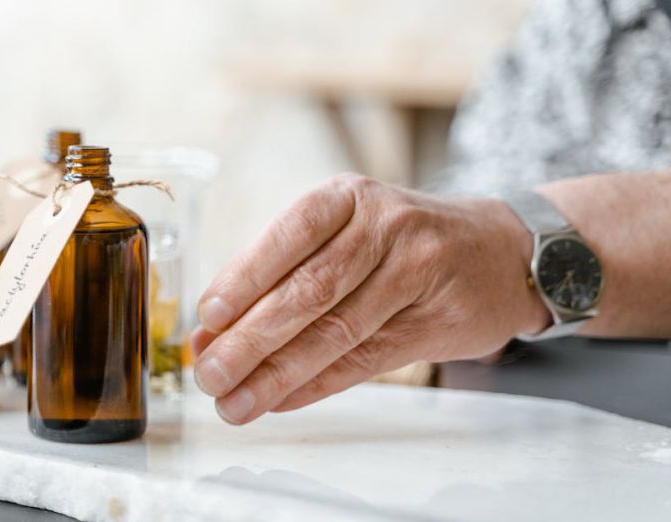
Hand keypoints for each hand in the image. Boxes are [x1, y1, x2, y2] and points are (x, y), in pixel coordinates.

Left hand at [192, 174, 549, 423]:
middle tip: (209, 374)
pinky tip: (281, 400)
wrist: (500, 252)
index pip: (289, 235)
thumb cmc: (399, 241)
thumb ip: (280, 276)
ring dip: (278, 373)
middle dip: (252, 339)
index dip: (245, 277)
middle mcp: (385, 227)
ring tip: (235, 401)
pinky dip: (317, 385)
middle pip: (310, 290)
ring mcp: (418, 273)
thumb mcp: (344, 233)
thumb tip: (211, 331)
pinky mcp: (439, 321)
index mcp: (348, 198)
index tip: (208, 317)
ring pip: (337, 332)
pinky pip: (367, 360)